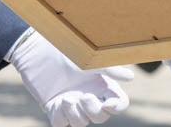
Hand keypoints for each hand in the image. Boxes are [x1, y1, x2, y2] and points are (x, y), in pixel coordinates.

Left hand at [9, 30, 132, 126]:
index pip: (117, 104)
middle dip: (93, 111)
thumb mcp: (91, 61)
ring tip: (67, 97)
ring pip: (81, 123)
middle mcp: (88, 97)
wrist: (39, 51)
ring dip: (76, 113)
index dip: (116, 107)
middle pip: (100, 117)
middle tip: (84, 96)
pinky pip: (61, 123)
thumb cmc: (67, 52)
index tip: (108, 103)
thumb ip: (110, 70)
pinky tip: (58, 102)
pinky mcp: (54, 108)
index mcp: (100, 86)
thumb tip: (131, 77)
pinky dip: (61, 116)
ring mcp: (71, 104)